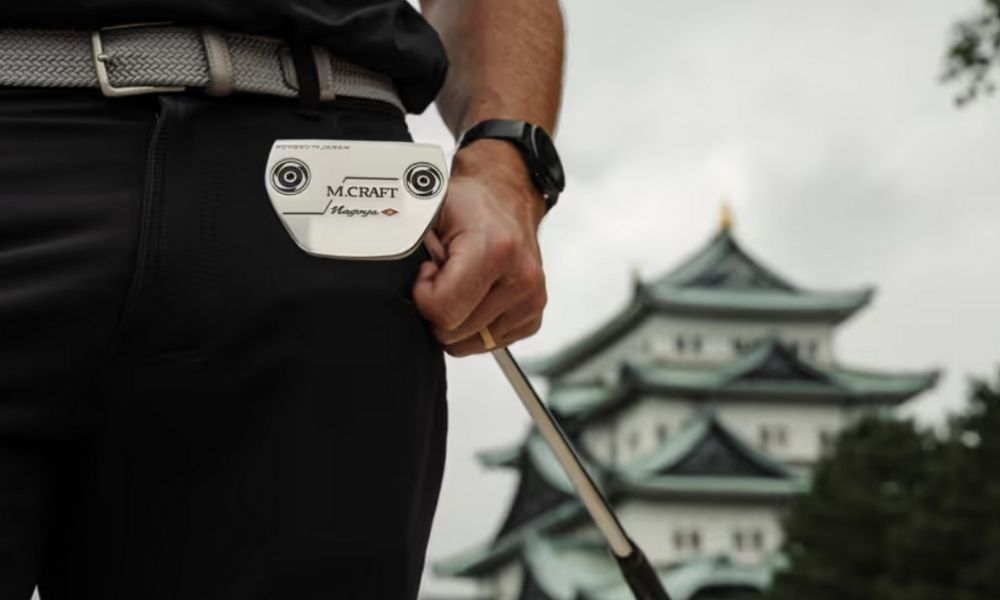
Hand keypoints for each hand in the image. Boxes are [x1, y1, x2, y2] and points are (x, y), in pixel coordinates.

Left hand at [413, 139, 547, 355]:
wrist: (507, 196)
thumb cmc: (471, 204)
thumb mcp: (429, 216)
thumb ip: (408, 250)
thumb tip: (399, 288)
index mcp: (495, 251)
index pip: (444, 312)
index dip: (424, 297)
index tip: (428, 275)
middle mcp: (520, 277)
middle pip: (456, 333)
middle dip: (440, 309)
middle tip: (446, 276)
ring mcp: (531, 298)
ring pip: (472, 343)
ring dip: (459, 318)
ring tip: (464, 283)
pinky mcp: (534, 313)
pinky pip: (492, 342)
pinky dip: (478, 325)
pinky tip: (479, 295)